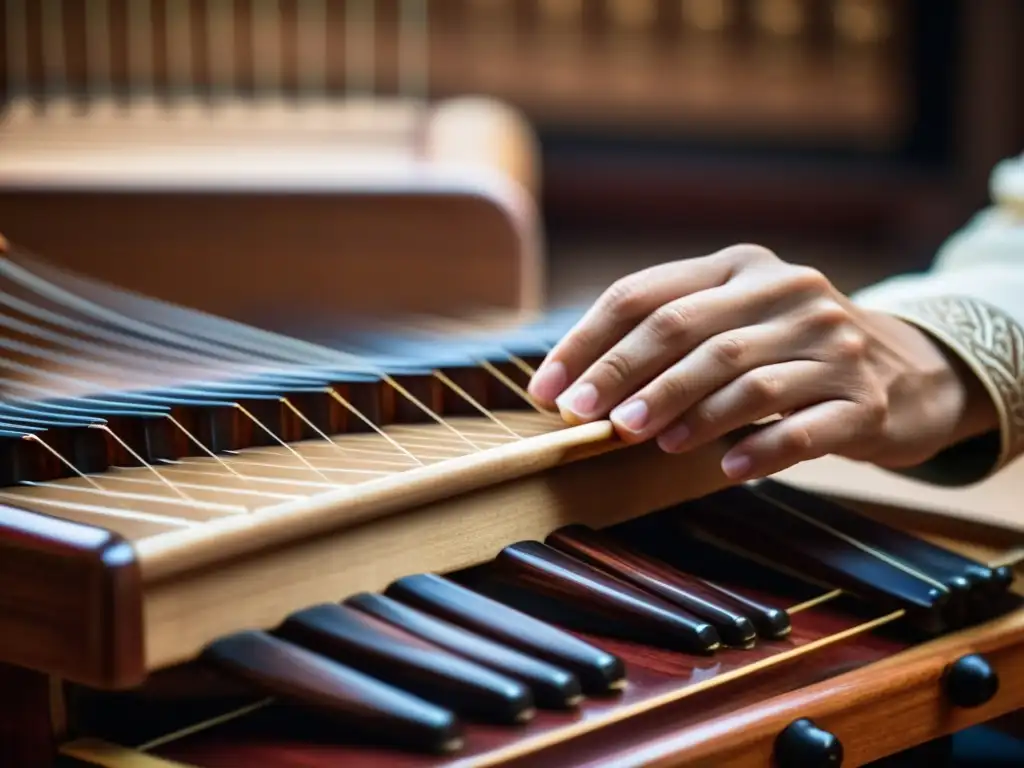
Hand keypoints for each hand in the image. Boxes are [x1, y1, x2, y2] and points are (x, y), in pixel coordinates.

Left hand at [528, 245, 997, 479]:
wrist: (907, 371)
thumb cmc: (790, 349)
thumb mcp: (737, 318)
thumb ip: (672, 334)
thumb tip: (577, 382)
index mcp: (742, 267)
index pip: (647, 295)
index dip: (588, 342)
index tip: (547, 389)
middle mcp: (789, 293)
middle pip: (689, 331)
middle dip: (626, 375)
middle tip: (585, 416)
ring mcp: (833, 346)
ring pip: (745, 379)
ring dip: (686, 411)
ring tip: (647, 440)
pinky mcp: (865, 400)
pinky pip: (805, 429)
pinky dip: (760, 448)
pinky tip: (725, 467)